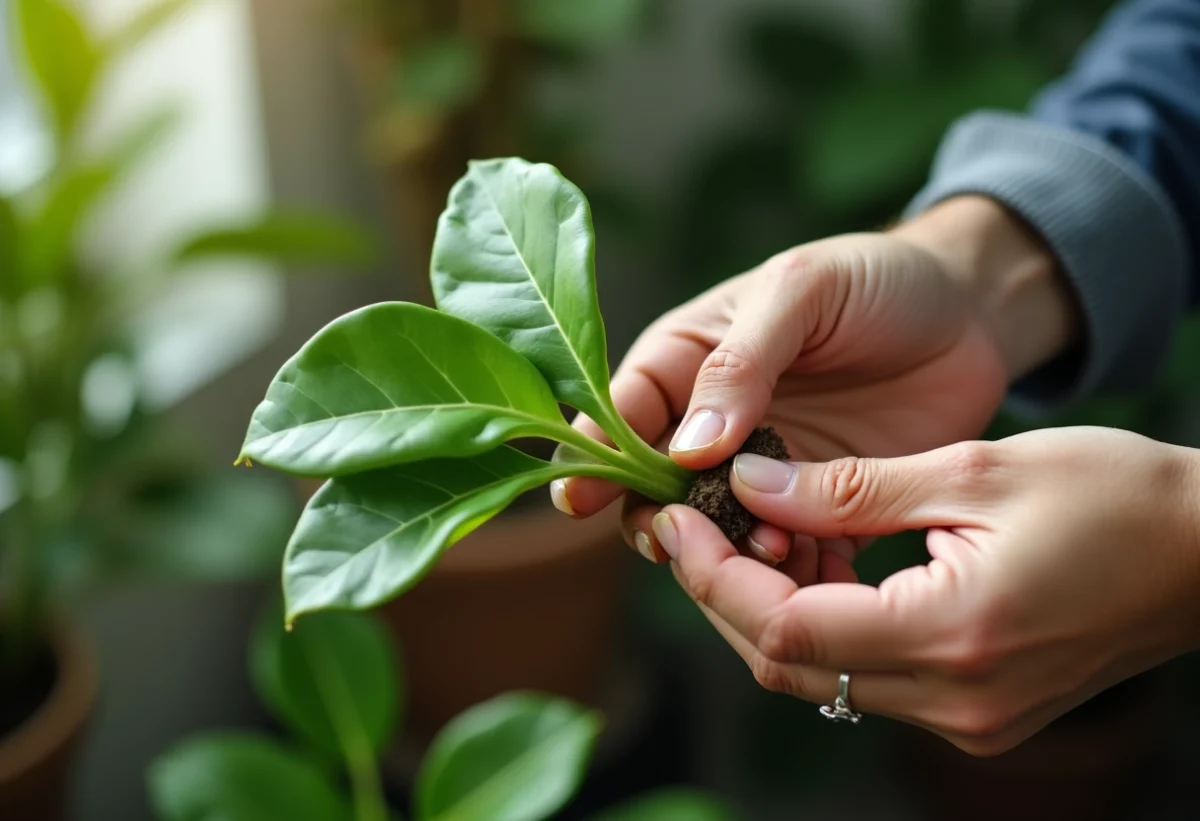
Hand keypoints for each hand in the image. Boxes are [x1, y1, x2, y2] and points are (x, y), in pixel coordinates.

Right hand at [554, 196, 1077, 570]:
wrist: (970, 311)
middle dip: (665, 520)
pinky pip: (790, 553)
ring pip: (718, 533)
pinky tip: (817, 572)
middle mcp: (712, 425)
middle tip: (689, 539)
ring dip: (731, 553)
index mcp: (686, 361)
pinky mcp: (821, 506)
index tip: (580, 501)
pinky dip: (794, 573)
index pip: (620, 414)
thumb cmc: (874, 278)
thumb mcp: (801, 291)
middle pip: (656, 490)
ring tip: (776, 550)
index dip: (594, 457)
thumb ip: (742, 363)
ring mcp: (765, 471)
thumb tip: (686, 447)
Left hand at [647, 426, 1199, 754]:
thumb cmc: (1112, 494)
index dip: (715, 576)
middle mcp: (955, 702)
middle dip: (722, 597)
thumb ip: (851, 488)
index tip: (676, 517)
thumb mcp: (973, 470)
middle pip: (790, 666)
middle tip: (687, 525)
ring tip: (729, 538)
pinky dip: (817, 629)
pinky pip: (864, 679)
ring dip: (762, 614)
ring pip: (820, 680)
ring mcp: (968, 720)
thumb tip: (750, 486)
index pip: (786, 629)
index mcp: (954, 635)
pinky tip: (800, 569)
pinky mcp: (976, 712)